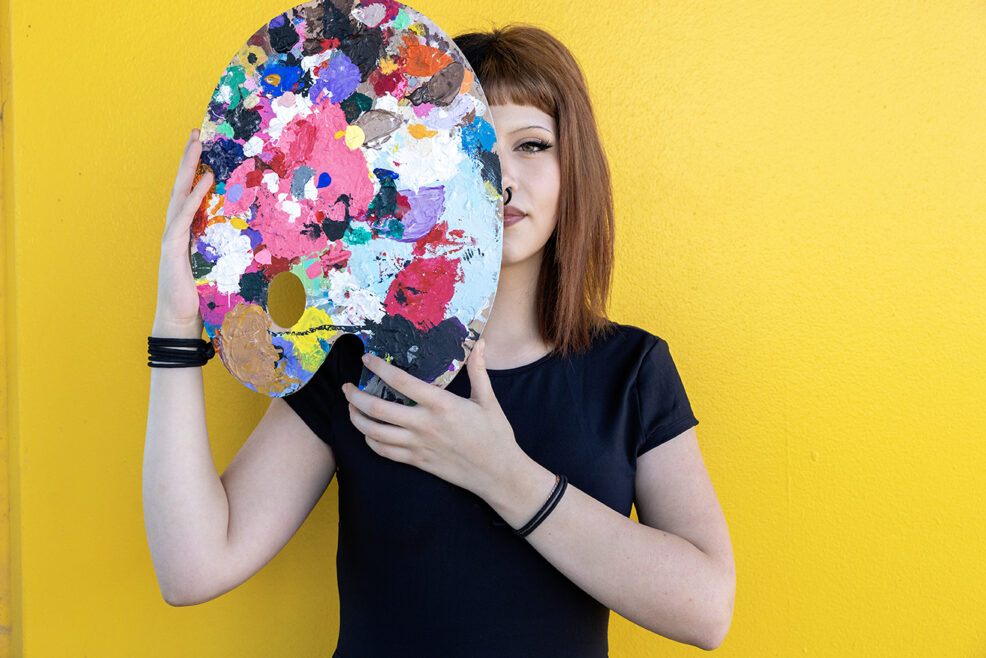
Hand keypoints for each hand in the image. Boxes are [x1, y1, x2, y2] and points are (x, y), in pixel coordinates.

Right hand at [153, 129, 213, 337]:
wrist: (182, 319)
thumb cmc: (203, 295)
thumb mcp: (221, 265)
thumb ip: (230, 247)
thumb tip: (259, 238)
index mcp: (187, 231)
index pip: (190, 194)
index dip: (195, 170)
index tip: (205, 147)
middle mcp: (176, 228)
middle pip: (182, 186)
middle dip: (189, 158)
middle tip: (196, 133)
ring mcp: (172, 236)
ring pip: (180, 194)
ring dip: (188, 168)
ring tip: (198, 145)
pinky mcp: (172, 247)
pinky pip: (184, 216)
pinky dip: (193, 196)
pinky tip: (204, 179)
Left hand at [342, 339, 526, 500]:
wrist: (498, 473)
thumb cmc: (495, 435)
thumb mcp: (489, 399)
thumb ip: (479, 370)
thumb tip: (480, 342)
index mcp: (441, 404)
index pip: (400, 381)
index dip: (378, 368)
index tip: (366, 359)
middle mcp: (424, 425)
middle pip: (377, 408)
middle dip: (355, 396)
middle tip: (346, 388)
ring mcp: (418, 445)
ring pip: (374, 433)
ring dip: (356, 419)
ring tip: (350, 409)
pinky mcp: (417, 462)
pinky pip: (384, 452)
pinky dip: (370, 442)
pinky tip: (368, 433)